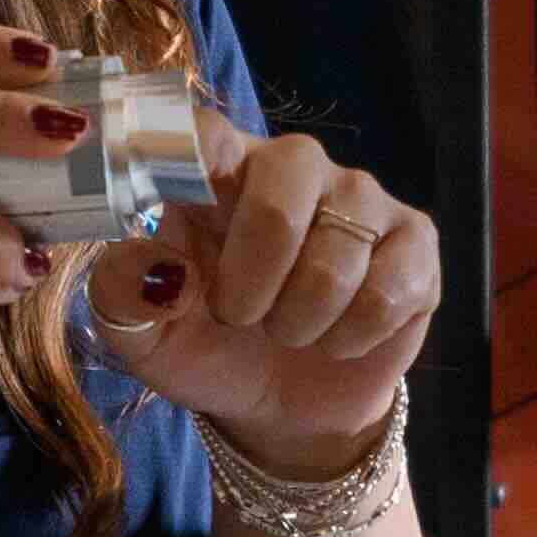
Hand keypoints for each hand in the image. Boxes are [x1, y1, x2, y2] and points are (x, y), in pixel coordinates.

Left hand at [78, 118, 437, 489]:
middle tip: (238, 316)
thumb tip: (158, 265)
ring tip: (287, 331)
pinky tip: (338, 339)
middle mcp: (293, 167)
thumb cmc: (203, 346)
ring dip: (301, 321)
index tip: (177, 198)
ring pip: (337, 257)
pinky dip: (353, 335)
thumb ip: (122, 289)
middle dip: (253, 281)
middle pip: (280, 197)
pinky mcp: (415, 242)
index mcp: (215, 171)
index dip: (190, 154)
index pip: (204, 131)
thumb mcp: (139, 332)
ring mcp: (361, 198)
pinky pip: (390, 290)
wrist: (280, 406)